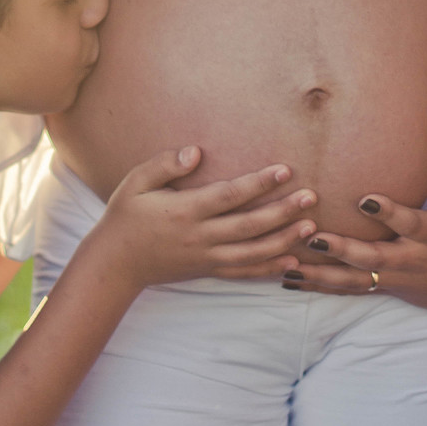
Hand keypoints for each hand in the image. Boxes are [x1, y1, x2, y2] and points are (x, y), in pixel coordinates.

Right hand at [87, 147, 317, 289]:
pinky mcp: (208, 271)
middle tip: (311, 198)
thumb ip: (165, 164)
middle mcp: (200, 237)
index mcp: (185, 211)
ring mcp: (206, 257)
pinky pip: (243, 273)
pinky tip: (291, 262)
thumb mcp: (136, 183)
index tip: (285, 170)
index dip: (259, 183)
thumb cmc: (126, 216)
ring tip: (310, 227)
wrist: (115, 263)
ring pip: (252, 253)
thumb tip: (196, 152)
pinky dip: (268, 269)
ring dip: (283, 240)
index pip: (230, 195)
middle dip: (283, 212)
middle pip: (249, 225)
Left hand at [282, 125, 426, 319]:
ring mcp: (397, 277)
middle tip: (312, 236)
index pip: (411, 222)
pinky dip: (321, 285)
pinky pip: (350, 289)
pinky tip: (290, 279)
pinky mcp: (386, 287)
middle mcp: (413, 259)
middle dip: (342, 249)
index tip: (364, 199)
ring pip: (355, 280)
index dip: (389, 212)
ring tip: (287, 264)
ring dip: (321, 273)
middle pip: (374, 257)